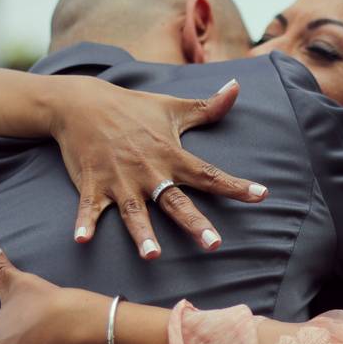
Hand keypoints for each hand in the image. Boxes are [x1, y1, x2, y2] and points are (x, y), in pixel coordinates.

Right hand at [48, 76, 267, 258]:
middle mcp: (149, 170)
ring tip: (151, 256)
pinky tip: (81, 240)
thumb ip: (208, 107)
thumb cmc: (133, 108)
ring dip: (142, 233)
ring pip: (134, 211)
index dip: (236, 185)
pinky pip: (89, 208)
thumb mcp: (173, 107)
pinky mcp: (93, 185)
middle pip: (175, 201)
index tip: (261, 195)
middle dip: (194, 222)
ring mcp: (120, 180)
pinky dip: (84, 223)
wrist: (83, 103)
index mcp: (171, 155)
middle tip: (214, 244)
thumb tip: (236, 87)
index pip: (209, 174)